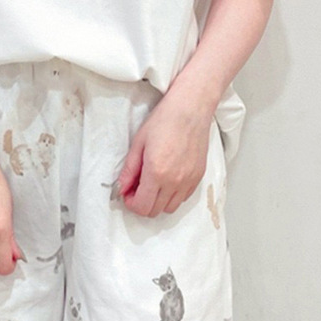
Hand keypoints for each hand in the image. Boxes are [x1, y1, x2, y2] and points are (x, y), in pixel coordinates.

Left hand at [115, 92, 212, 217]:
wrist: (190, 109)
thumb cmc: (165, 120)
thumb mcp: (138, 143)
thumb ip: (129, 170)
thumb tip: (122, 187)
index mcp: (156, 173)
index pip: (142, 207)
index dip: (131, 203)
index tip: (128, 193)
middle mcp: (174, 181)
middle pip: (155, 211)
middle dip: (142, 203)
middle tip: (137, 188)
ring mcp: (189, 181)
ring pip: (170, 208)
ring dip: (158, 201)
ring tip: (152, 184)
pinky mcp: (198, 177)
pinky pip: (183, 198)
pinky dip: (172, 195)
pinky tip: (167, 179)